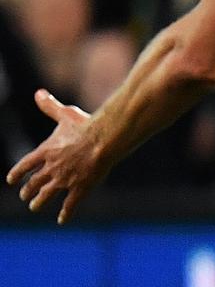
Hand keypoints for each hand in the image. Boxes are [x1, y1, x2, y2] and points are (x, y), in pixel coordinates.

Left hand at [6, 90, 104, 224]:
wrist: (104, 139)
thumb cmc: (85, 125)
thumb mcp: (65, 114)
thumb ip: (50, 106)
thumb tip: (38, 93)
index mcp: (46, 151)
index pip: (25, 165)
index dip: (17, 174)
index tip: (12, 181)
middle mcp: (51, 168)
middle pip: (34, 183)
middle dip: (28, 190)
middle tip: (26, 196)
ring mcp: (65, 179)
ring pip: (46, 195)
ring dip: (39, 202)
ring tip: (35, 206)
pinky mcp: (80, 187)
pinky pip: (70, 204)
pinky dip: (66, 213)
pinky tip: (62, 220)